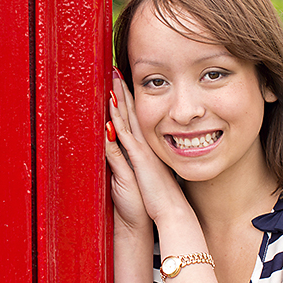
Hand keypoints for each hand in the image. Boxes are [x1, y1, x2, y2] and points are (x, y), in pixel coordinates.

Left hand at [105, 70, 192, 227]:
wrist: (171, 212)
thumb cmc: (157, 199)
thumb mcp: (141, 177)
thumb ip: (131, 162)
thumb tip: (121, 149)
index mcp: (147, 148)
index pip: (137, 119)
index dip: (129, 100)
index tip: (122, 83)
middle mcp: (146, 145)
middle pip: (134, 112)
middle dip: (124, 91)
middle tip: (116, 71)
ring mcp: (143, 150)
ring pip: (129, 119)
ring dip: (120, 99)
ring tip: (113, 80)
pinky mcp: (140, 160)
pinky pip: (126, 136)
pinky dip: (118, 121)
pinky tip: (111, 108)